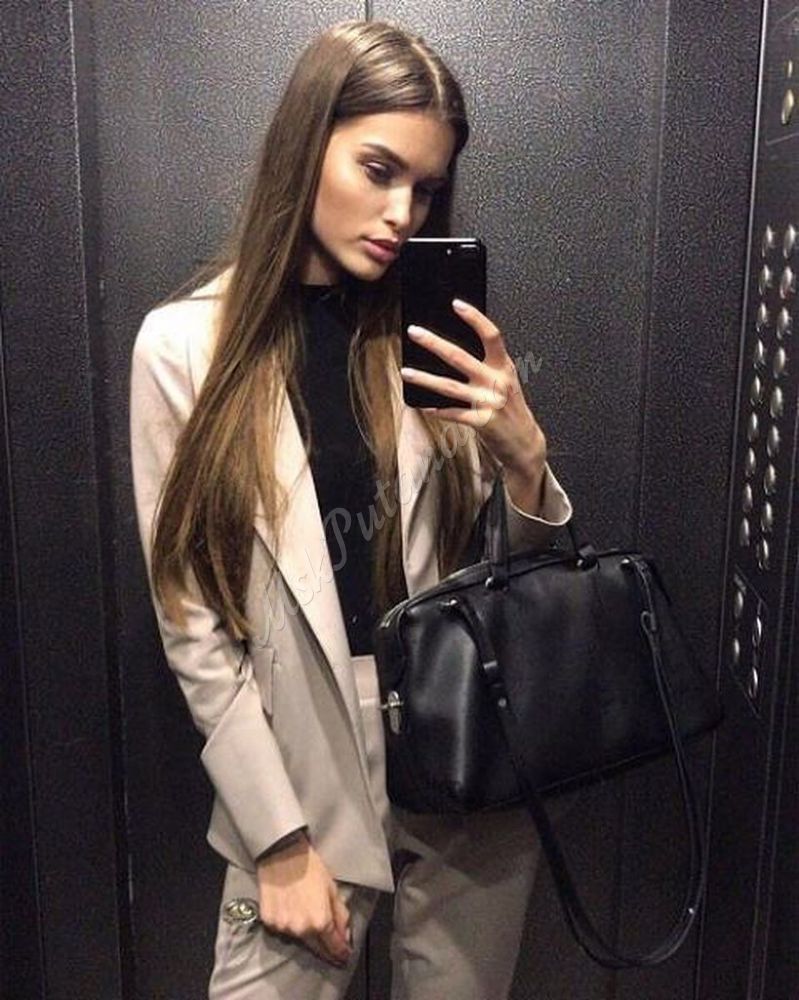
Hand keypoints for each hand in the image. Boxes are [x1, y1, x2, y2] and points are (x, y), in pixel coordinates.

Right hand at [256, 834, 352, 966]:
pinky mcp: (269, 922)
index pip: (333, 946)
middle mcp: (301, 929)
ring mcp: (283, 927)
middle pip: (316, 948)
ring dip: (305, 934)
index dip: (341, 952)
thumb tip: (345, 934)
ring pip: (298, 939)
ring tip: (306, 917)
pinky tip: (291, 911)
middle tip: (331, 946)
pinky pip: (282, 930)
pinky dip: (288, 925)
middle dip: (325, 948)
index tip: (344, 955)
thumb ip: (341, 915)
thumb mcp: (332, 888)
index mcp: (320, 921)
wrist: (282, 854)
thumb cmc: (310, 867)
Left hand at [400, 299, 546, 485]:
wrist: (525, 442)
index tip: (457, 304)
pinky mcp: (482, 422)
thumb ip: (487, 366)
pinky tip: (423, 406)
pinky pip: (454, 413)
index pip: (491, 335)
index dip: (475, 318)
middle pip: (460, 357)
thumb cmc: (511, 409)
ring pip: (450, 386)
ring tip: (405, 371)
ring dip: (425, 378)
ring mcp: (489, 402)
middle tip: (414, 331)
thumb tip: (453, 351)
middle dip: (434, 343)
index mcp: (504, 367)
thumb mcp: (505, 382)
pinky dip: (437, 410)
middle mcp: (497, 381)